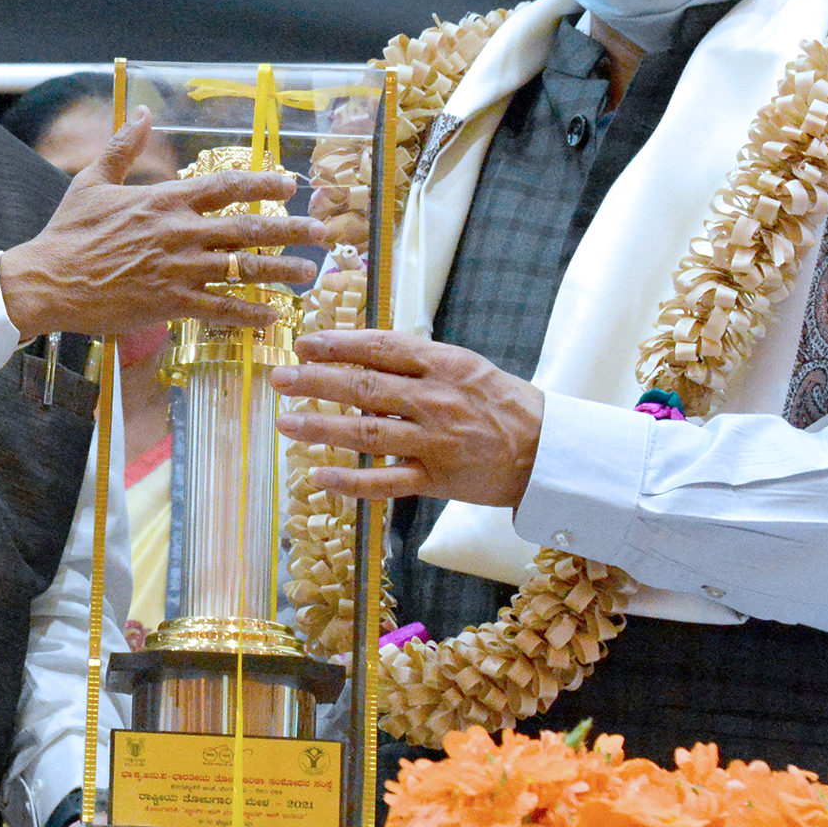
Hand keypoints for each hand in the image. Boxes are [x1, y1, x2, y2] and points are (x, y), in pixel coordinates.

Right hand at [0, 115, 326, 339]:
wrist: (47, 281)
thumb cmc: (68, 232)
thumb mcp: (92, 181)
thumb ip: (123, 146)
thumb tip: (141, 113)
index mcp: (164, 200)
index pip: (225, 186)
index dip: (262, 183)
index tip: (290, 183)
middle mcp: (179, 233)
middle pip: (247, 228)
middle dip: (290, 230)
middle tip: (321, 232)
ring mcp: (177, 270)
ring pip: (242, 269)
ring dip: (280, 271)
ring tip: (308, 273)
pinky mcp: (170, 304)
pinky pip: (220, 309)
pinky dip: (249, 314)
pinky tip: (272, 317)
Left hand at [272, 327, 543, 506]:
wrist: (547, 450)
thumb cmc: (498, 403)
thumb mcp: (463, 367)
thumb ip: (414, 362)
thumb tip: (358, 357)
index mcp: (443, 365)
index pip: (381, 348)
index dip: (338, 344)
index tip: (304, 344)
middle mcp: (436, 401)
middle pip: (366, 387)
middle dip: (317, 381)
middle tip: (280, 378)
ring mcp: (435, 443)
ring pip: (368, 433)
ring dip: (322, 427)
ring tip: (286, 423)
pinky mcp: (437, 481)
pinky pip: (387, 482)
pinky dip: (351, 481)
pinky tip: (318, 476)